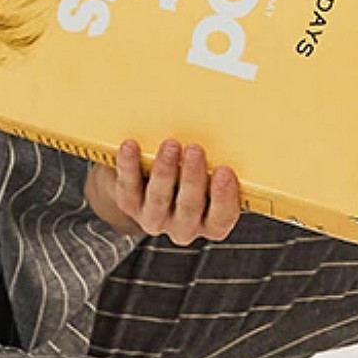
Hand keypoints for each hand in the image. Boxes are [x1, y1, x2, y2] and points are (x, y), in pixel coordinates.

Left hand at [87, 139, 240, 244]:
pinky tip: (131, 146)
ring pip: (159, 199)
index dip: (224, 197)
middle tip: (195, 150)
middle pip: (189, 207)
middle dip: (192, 177)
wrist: (150, 179)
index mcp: (211, 221)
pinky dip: (129, 166)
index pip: (222, 217)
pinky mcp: (129, 204)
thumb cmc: (191, 174)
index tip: (225, 171)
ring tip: (170, 145)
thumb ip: (220, 164)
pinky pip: (128, 187)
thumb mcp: (212, 172)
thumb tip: (229, 131)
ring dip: (165, 171)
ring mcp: (155, 218)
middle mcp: (184, 226)